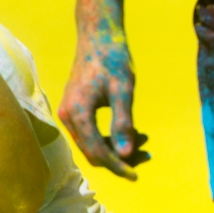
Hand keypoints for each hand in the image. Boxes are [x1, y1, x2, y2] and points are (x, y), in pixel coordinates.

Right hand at [59, 31, 143, 180]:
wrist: (97, 38)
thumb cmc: (112, 60)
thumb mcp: (123, 91)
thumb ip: (123, 123)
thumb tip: (126, 153)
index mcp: (78, 112)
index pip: (96, 150)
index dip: (117, 165)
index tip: (137, 174)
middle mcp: (67, 116)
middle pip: (91, 151)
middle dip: (119, 158)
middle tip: (147, 154)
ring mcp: (67, 113)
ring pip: (90, 144)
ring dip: (115, 148)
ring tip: (143, 139)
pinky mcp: (73, 110)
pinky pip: (89, 134)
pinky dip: (108, 137)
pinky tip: (130, 130)